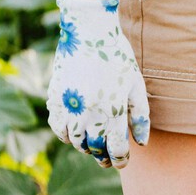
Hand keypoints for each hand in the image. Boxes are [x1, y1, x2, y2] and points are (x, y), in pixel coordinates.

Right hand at [46, 0, 150, 168]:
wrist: (88, 32)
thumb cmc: (118, 58)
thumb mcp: (136, 86)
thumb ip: (140, 116)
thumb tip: (141, 143)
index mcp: (112, 111)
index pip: (116, 148)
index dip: (120, 159)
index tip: (122, 162)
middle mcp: (89, 112)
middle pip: (94, 148)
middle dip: (103, 157)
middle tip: (108, 160)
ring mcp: (69, 106)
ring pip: (74, 141)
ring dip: (84, 147)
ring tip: (93, 147)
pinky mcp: (54, 97)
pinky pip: (57, 126)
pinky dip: (65, 134)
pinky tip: (75, 133)